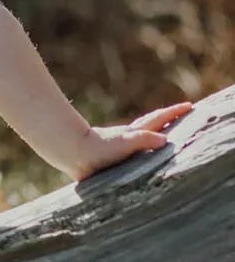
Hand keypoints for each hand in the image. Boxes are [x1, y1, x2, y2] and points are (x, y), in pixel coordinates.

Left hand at [64, 101, 193, 181]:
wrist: (73, 154)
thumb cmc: (98, 149)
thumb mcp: (125, 143)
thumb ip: (144, 140)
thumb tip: (165, 140)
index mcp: (135, 133)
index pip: (158, 120)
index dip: (173, 113)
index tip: (189, 106)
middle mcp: (129, 136)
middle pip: (152, 122)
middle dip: (168, 117)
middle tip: (183, 111)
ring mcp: (121, 144)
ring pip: (143, 133)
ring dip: (157, 129)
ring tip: (168, 130)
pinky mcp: (114, 155)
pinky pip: (135, 148)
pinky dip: (143, 145)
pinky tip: (142, 152)